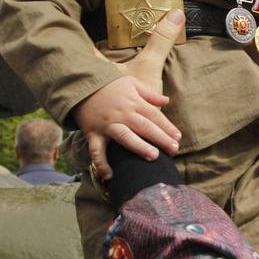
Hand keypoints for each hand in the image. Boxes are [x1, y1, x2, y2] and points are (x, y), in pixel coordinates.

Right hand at [75, 12, 183, 178]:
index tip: (178, 137)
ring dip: (139, 147)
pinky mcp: (93, 134)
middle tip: (173, 149)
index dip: (167, 126)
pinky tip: (110, 175)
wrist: (80, 85)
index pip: (154, 115)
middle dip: (160, 138)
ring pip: (125, 137)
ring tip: (153, 156)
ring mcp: (107, 125)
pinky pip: (97, 151)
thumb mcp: (131, 83)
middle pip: (144, 127)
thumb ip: (149, 93)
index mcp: (133, 102)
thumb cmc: (109, 85)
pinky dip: (102, 163)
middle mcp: (122, 114)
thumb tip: (166, 101)